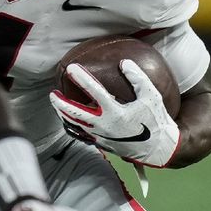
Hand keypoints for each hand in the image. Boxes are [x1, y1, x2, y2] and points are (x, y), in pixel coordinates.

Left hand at [49, 60, 179, 166]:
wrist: (158, 148)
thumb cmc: (155, 120)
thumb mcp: (151, 96)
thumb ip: (138, 78)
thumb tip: (124, 62)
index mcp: (116, 113)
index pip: (94, 92)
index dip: (82, 78)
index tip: (71, 68)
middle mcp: (104, 125)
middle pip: (75, 113)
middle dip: (60, 103)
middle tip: (53, 93)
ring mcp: (100, 137)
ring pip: (74, 125)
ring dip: (63, 114)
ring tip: (56, 103)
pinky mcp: (100, 144)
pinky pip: (80, 136)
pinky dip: (71, 127)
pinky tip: (67, 119)